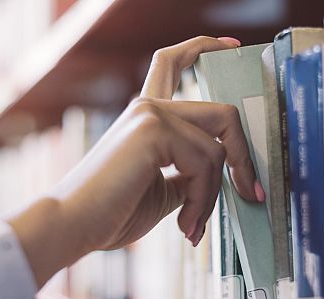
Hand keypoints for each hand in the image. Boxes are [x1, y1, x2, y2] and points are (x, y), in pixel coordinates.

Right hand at [7, 36, 262, 285]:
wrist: (73, 226)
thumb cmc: (111, 214)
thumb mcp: (164, 191)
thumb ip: (191, 174)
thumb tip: (224, 177)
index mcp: (146, 115)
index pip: (174, 61)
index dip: (206, 47)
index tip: (233, 46)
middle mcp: (148, 106)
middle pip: (222, 113)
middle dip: (244, 157)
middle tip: (250, 193)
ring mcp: (151, 113)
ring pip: (218, 147)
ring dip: (214, 195)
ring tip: (193, 225)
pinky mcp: (153, 129)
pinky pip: (206, 163)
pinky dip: (203, 200)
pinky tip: (185, 224)